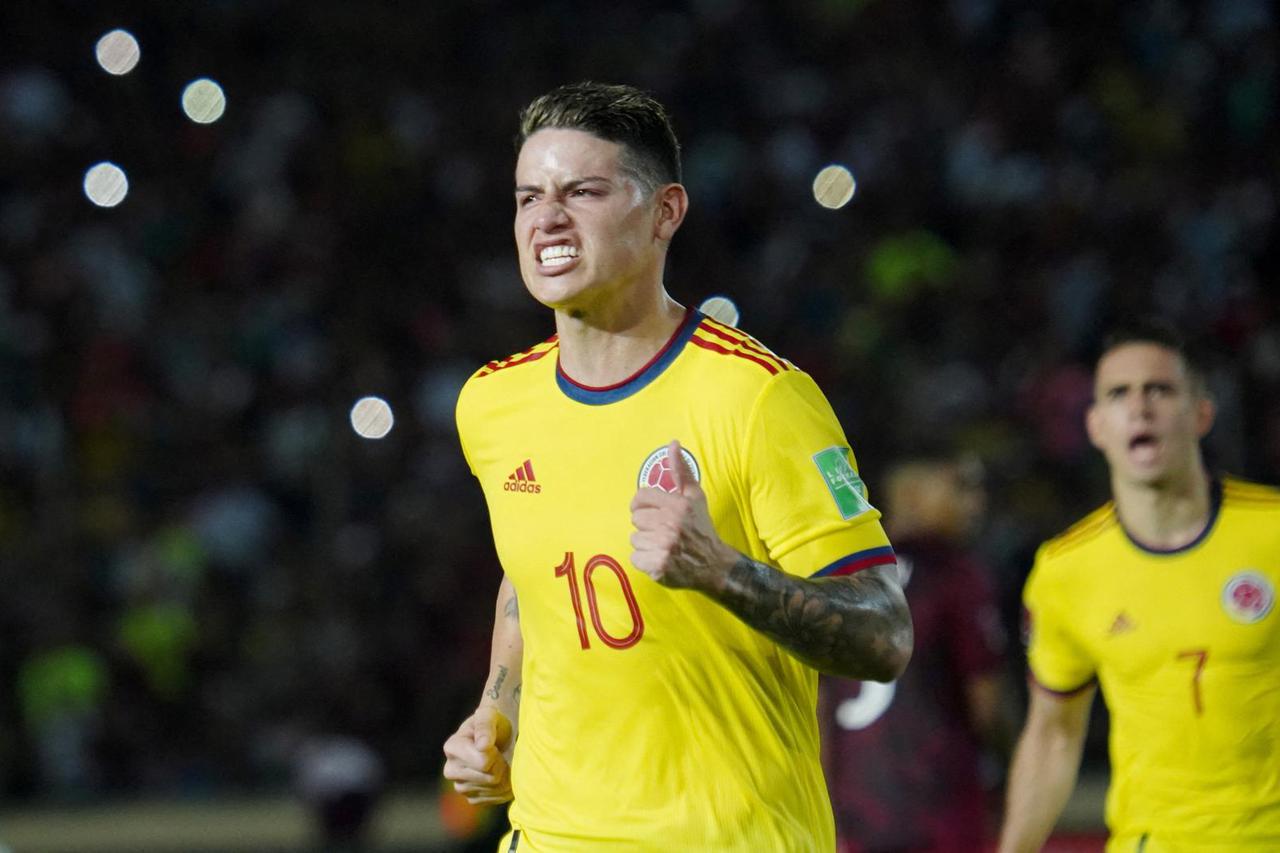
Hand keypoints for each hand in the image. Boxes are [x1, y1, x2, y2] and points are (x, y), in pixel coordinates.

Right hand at [442, 706, 513, 804]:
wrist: (497, 735)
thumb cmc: (493, 722)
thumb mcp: (489, 715)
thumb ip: (485, 726)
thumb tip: (483, 745)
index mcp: (452, 748)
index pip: (483, 763)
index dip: (496, 754)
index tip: (495, 745)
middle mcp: (451, 770)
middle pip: (491, 778)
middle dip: (503, 765)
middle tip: (501, 753)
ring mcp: (460, 787)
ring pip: (496, 789)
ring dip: (506, 775)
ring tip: (502, 761)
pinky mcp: (472, 798)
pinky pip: (495, 798)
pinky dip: (504, 787)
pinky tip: (501, 773)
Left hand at [630, 439, 737, 591]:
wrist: (714, 564)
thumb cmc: (701, 528)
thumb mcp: (694, 497)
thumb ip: (681, 470)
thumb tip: (673, 443)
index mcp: (677, 505)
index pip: (640, 498)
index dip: (644, 506)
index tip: (653, 513)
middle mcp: (670, 524)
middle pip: (636, 519)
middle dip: (647, 526)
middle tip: (664, 531)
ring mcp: (664, 546)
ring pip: (634, 539)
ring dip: (646, 544)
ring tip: (664, 546)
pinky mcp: (658, 566)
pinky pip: (635, 558)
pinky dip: (645, 561)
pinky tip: (661, 558)